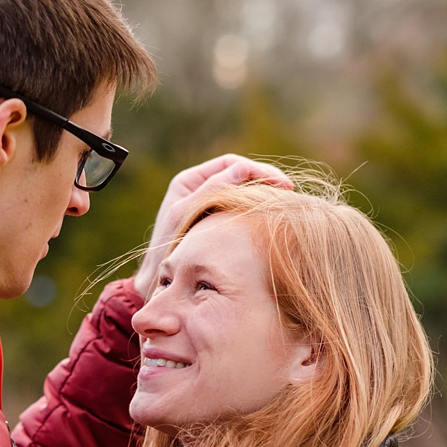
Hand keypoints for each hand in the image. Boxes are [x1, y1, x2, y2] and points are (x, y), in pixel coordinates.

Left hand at [132, 154, 292, 297]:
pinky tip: (272, 219)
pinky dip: (256, 211)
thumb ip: (210, 191)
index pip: (230, 164)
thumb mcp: (186, 216)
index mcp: (188, 181)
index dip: (257, 170)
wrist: (157, 281)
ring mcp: (208, 206)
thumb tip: (241, 169)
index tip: (280, 183)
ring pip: (242, 193)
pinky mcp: (216, 223)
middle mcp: (199, 189)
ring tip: (285, 202)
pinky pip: (240, 211)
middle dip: (265, 179)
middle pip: (239, 175)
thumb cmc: (167, 249)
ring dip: (263, 194)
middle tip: (289, 190)